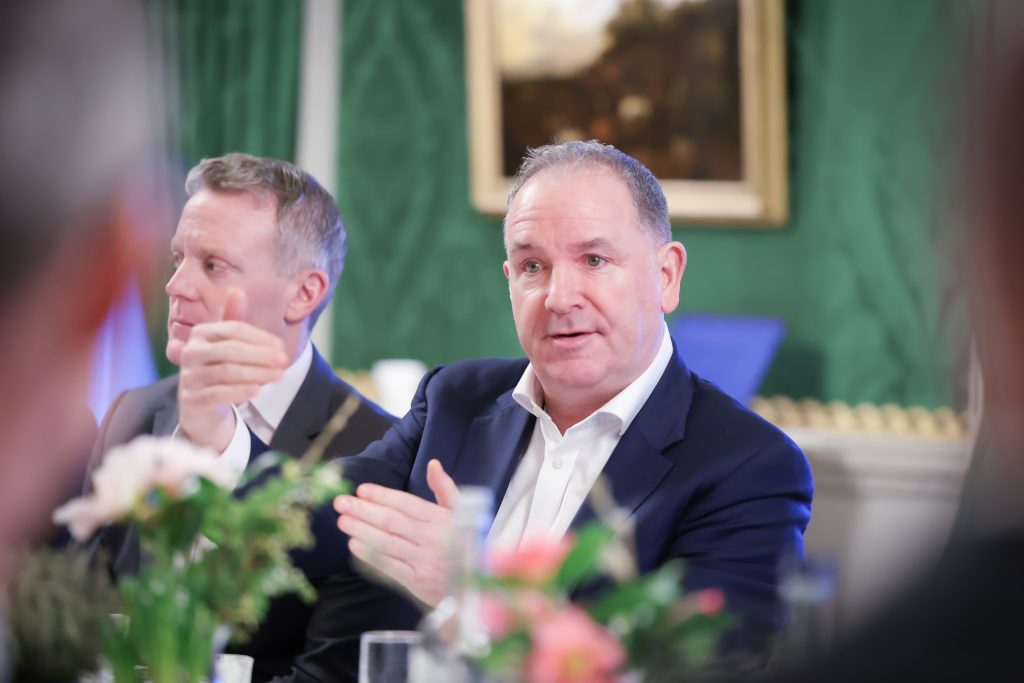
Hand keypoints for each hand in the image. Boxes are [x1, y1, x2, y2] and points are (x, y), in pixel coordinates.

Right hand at [177, 289, 287, 451]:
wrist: (201, 407)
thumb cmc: (218, 367)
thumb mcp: (227, 343)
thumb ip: (234, 319)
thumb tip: (237, 291)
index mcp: (200, 333)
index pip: (233, 330)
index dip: (259, 337)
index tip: (282, 347)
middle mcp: (190, 353)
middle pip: (230, 350)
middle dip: (261, 355)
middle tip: (284, 361)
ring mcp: (188, 378)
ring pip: (225, 372)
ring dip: (256, 373)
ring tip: (278, 376)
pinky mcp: (191, 401)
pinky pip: (217, 394)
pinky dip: (239, 391)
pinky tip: (258, 390)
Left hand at [333, 459, 458, 606]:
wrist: (476, 583)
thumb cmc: (464, 543)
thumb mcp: (461, 512)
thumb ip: (445, 488)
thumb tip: (433, 463)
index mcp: (441, 519)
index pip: (407, 504)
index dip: (383, 496)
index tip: (361, 489)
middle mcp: (431, 538)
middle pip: (392, 522)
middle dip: (364, 510)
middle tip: (341, 503)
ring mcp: (423, 561)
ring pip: (387, 542)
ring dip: (361, 530)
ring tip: (342, 521)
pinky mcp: (416, 581)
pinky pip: (389, 566)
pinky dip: (370, 555)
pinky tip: (354, 545)